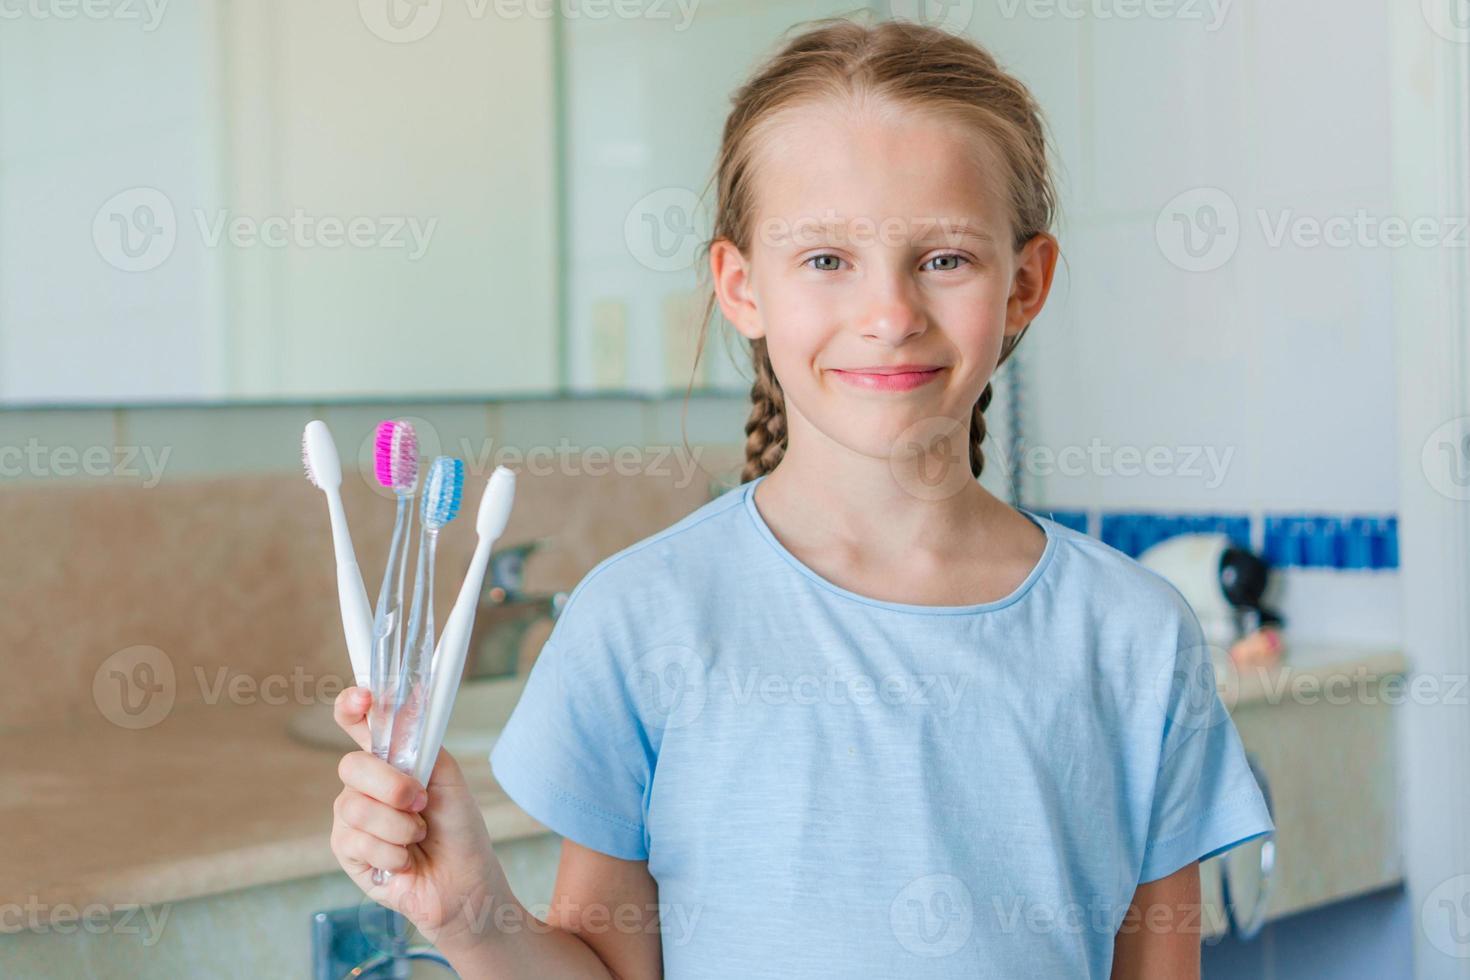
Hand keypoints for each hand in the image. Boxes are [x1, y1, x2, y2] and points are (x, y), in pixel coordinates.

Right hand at [329, 686, 500, 948]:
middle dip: (392, 786)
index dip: (352, 706)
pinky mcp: (346, 851)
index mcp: (389, 759)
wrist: (463, 880)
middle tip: (422, 803)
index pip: (358, 723)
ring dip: (399, 827)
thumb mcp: (448, 777)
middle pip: (352, 766)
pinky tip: (405, 861)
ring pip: (355, 808)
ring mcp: (352, 817)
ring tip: (418, 837)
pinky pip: (357, 841)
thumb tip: (402, 712)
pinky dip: (392, 852)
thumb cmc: (458, 829)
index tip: (365, 699)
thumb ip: (423, 745)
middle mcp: (365, 784)